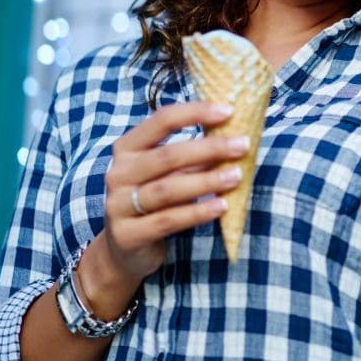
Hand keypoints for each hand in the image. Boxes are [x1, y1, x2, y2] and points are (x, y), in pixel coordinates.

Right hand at [94, 101, 248, 285]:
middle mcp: (118, 173)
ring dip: (207, 181)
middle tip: (242, 146)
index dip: (195, 112)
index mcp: (127, 148)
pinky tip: (221, 206)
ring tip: (237, 176)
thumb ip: (192, 155)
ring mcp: (118, 205)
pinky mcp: (127, 235)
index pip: (161, 120)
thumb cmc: (153, 199)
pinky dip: (197, 212)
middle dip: (209, 148)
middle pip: (167, 155)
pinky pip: (168, 220)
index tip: (228, 111)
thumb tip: (233, 136)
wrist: (123, 249)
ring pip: (168, 189)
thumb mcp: (168, 172)